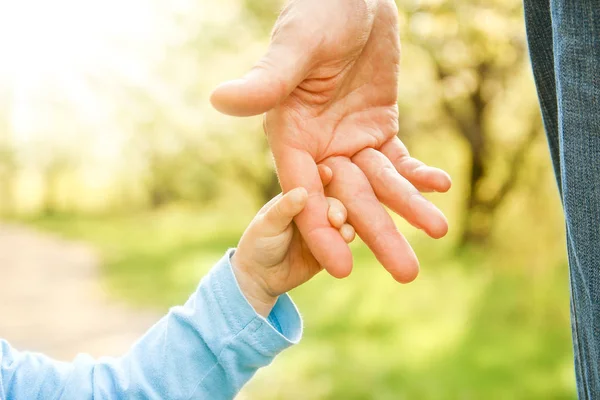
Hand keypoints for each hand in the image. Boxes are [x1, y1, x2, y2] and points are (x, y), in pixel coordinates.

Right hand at [211, 0, 450, 282]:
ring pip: (381, 185)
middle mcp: (320, 147)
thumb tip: (219, 100)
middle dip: (378, 234)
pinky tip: (439, 186)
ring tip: (440, 232)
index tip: (341, 269)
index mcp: (292, 137)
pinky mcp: (378, 129)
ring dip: (410, 209)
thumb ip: (265, 81)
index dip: (321, 230)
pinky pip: (399, 160)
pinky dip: (418, 173)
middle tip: (407, 273)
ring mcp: (350, 140)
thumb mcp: (295, 49)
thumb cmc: (316, 15)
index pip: (304, 193)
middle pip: (349, 199)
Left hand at [232, 185, 354, 316]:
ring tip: (344, 232)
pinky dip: (346, 239)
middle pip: (332, 202)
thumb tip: (302, 191)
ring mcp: (322, 230)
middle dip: (337, 208)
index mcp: (296, 198)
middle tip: (336, 218)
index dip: (323, 178)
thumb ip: (284, 209)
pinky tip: (347, 240)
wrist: (260, 278)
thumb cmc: (258, 244)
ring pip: (341, 221)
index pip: (312, 184)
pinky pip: (341, 242)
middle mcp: (312, 211)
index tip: (328, 173)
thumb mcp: (267, 224)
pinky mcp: (329, 248)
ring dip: (346, 224)